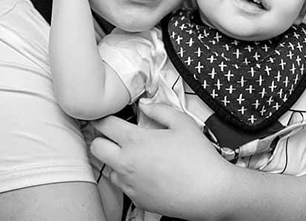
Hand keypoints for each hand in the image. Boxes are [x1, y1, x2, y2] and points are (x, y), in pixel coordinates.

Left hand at [90, 103, 230, 219]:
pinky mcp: (136, 199)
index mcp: (136, 141)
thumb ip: (160, 110)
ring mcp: (129, 183)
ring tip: (134, 156)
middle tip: (114, 135)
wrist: (209, 192)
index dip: (102, 117)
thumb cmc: (199, 158)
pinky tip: (145, 172)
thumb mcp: (183, 123)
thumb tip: (146, 105)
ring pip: (107, 169)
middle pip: (96, 148)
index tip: (106, 116)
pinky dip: (128, 177)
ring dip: (115, 160)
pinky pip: (122, 185)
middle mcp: (127, 163)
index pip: (105, 125)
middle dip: (101, 138)